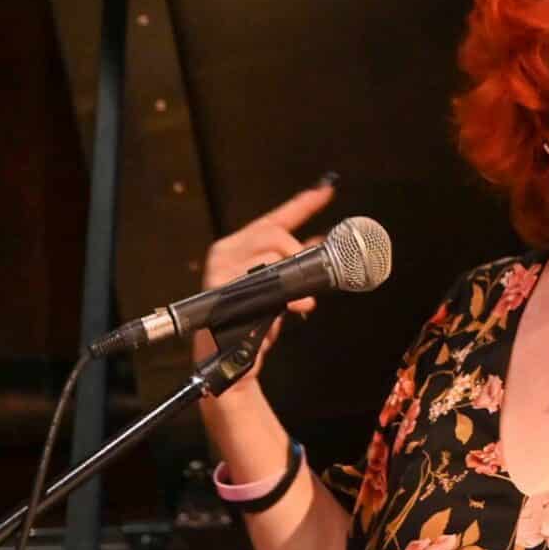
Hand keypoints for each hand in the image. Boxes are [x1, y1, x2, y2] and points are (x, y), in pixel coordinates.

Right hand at [192, 184, 336, 386]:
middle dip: (297, 250)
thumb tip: (322, 243)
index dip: (303, 204)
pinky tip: (300, 303)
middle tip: (310, 271)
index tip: (327, 189)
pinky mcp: (224, 290)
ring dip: (295, 275)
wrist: (233, 360)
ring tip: (305, 298)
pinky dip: (289, 294)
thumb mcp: (280, 288)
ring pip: (270, 255)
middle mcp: (225, 253)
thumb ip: (296, 264)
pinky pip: (266, 282)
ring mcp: (221, 270)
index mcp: (236, 247)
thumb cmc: (254, 323)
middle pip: (272, 233)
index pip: (273, 219)